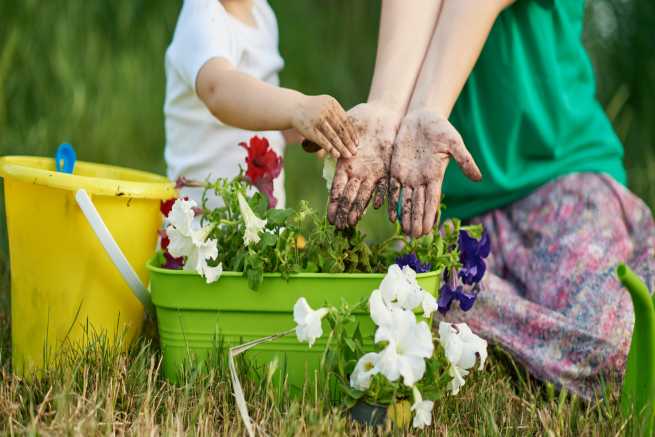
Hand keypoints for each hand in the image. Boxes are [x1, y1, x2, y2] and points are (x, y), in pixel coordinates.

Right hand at [291, 95, 357, 158]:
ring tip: (348, 155)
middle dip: (349, 142)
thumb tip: (352, 132)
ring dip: (341, 147)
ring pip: (333, 136)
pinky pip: (322, 140)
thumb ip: (337, 115)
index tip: (357, 142)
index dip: (352, 133)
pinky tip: (336, 155)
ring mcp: (317, 119)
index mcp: (332, 103)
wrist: (293, 107)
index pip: (346, 121)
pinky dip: (330, 148)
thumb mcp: (326, 106)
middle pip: (341, 129)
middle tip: (355, 151)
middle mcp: (325, 110)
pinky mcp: (309, 128)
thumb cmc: (313, 109)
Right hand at [328, 103, 400, 228]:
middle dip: (343, 212)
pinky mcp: (388, 169)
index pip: (337, 189)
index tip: (328, 218)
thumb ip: (327, 137)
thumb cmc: (360, 119)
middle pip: (349, 197)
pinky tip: (377, 205)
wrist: (383, 114)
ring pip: (365, 195)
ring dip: (358, 209)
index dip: (333, 203)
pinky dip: (382, 195)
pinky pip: (386, 185)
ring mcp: (373, 173)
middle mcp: (358, 174)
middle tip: (339, 227)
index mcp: (345, 166)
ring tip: (353, 222)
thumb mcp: (342, 127)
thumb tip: (305, 146)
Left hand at [388, 110, 481, 236]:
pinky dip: (391, 201)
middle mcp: (421, 179)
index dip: (429, 215)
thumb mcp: (454, 143)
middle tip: (413, 237)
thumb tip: (478, 178)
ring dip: (404, 216)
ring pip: (405, 200)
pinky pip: (392, 188)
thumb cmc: (441, 129)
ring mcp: (408, 175)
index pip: (432, 200)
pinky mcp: (396, 168)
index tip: (427, 230)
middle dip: (416, 220)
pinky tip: (390, 215)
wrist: (422, 116)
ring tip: (403, 231)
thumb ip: (464, 160)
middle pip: (417, 204)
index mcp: (435, 175)